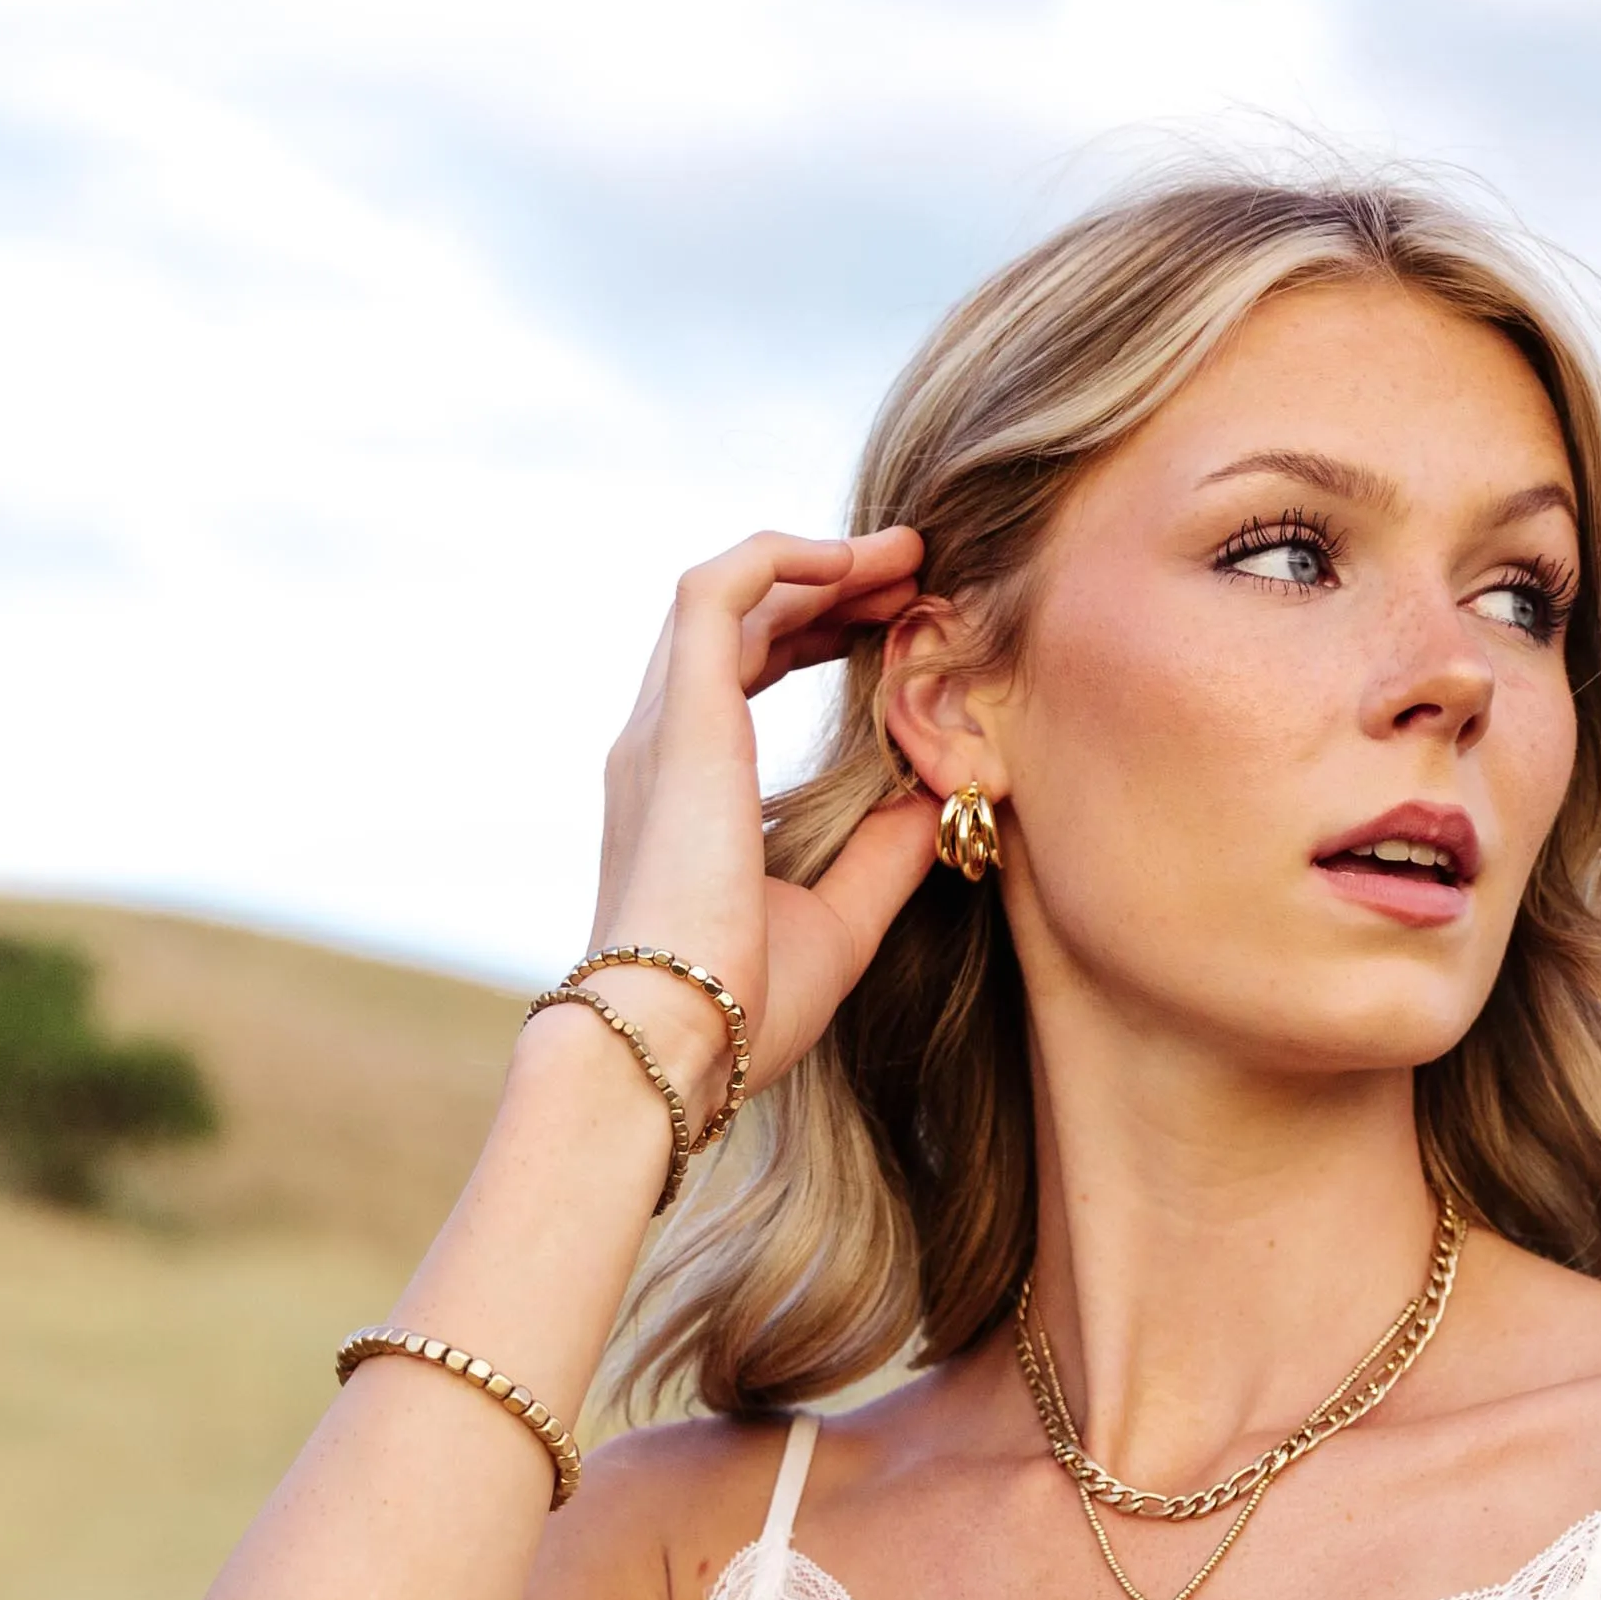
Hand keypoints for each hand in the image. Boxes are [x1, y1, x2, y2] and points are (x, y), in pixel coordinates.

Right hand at [582, 527, 936, 1102]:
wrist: (674, 1040)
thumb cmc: (739, 1009)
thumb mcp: (839, 922)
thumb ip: (883, 855)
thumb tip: (939, 798)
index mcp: (685, 791)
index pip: (742, 673)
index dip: (817, 635)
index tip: (895, 630)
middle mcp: (661, 746)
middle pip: (742, 622)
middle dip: (827, 587)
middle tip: (913, 578)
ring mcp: (663, 727)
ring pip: (732, 593)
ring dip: (818, 563)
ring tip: (901, 559)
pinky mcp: (683, 718)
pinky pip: (720, 590)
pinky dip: (783, 558)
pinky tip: (857, 563)